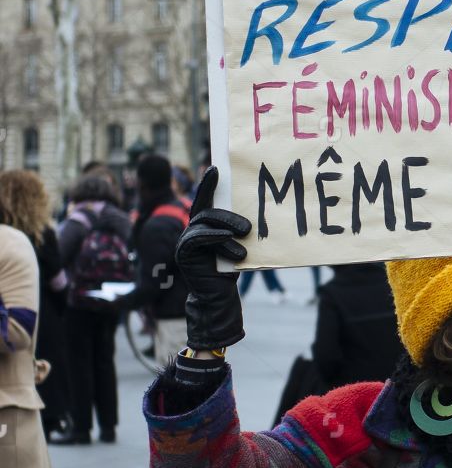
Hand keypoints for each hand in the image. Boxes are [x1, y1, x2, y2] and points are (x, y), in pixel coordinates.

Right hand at [176, 167, 251, 349]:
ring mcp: (185, 241)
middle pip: (207, 212)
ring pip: (204, 223)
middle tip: (248, 228)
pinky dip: (216, 237)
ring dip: (227, 227)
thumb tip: (252, 216)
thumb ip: (237, 231)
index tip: (215, 168)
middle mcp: (191, 230)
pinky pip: (198, 238)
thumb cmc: (231, 271)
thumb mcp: (237, 246)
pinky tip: (232, 242)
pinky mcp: (183, 252)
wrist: (218, 299)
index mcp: (204, 227)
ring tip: (245, 237)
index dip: (208, 185)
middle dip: (228, 215)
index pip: (205, 201)